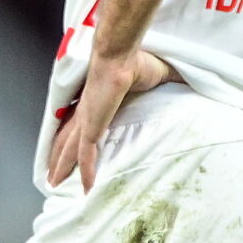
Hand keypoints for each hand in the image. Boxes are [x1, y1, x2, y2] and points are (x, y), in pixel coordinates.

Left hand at [47, 49, 171, 190]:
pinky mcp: (91, 126)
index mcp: (96, 100)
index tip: (69, 148)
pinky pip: (86, 155)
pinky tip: (87, 188)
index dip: (73, 136)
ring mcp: (87, 120)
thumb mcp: (155, 75)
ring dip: (62, 167)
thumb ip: (168, 81)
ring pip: (69, 150)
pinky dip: (87, 172)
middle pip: (66, 139)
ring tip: (54, 183)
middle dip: (58, 156)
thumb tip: (189, 80)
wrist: (120, 54)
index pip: (80, 123)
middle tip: (52, 173)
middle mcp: (86, 112)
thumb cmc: (135, 60)